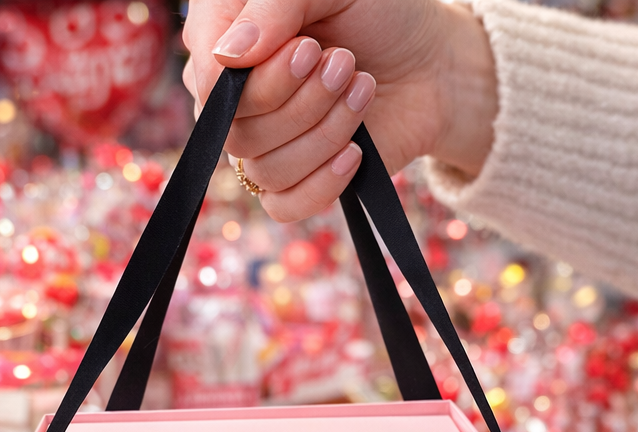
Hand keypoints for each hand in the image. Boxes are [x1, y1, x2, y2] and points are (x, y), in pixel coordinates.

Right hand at [182, 0, 496, 220]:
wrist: (429, 64)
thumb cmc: (379, 13)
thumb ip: (271, 6)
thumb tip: (228, 57)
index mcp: (227, 39)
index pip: (208, 81)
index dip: (258, 78)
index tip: (311, 48)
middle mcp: (235, 97)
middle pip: (236, 131)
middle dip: (302, 101)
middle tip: (345, 63)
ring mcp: (261, 144)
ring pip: (265, 168)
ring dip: (325, 131)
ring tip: (362, 89)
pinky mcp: (291, 184)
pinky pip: (281, 206)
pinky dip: (322, 182)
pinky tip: (355, 150)